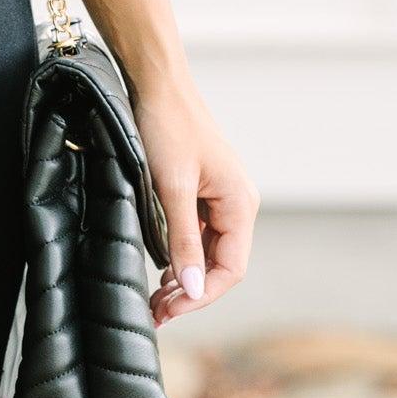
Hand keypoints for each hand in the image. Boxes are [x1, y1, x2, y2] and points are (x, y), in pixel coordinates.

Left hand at [133, 87, 258, 325]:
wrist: (156, 84)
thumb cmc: (167, 127)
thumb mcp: (171, 188)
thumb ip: (183, 239)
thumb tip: (191, 286)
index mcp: (240, 203)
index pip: (230, 269)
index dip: (201, 295)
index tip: (169, 309)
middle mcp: (238, 204)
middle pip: (221, 265)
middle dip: (191, 292)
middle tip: (156, 313)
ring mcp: (221, 199)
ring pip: (209, 253)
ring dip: (185, 278)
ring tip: (156, 299)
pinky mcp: (202, 193)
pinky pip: (198, 236)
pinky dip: (181, 257)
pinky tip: (161, 270)